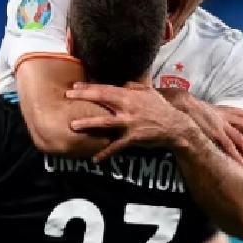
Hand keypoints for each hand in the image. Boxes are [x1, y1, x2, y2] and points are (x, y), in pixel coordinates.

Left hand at [65, 82, 193, 162]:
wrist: (175, 126)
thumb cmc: (161, 108)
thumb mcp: (149, 92)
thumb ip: (134, 87)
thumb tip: (122, 84)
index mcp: (130, 95)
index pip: (106, 88)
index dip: (89, 87)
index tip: (74, 87)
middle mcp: (128, 107)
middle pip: (102, 100)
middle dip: (84, 97)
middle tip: (67, 97)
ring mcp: (130, 123)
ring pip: (105, 122)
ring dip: (88, 123)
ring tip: (73, 126)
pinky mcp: (133, 138)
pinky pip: (116, 146)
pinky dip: (105, 153)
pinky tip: (94, 159)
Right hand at [159, 89, 242, 168]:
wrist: (179, 104)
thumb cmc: (185, 106)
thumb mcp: (198, 106)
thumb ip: (205, 111)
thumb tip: (207, 115)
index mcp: (220, 110)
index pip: (239, 112)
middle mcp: (224, 118)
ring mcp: (221, 127)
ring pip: (241, 140)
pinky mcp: (215, 135)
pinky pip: (229, 147)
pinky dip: (237, 156)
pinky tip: (242, 164)